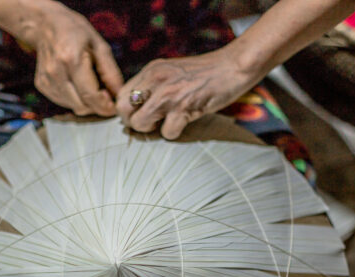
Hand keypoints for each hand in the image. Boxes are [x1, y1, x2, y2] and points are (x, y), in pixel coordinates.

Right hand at [15, 1, 123, 115]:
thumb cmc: (75, 32)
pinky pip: (65, 103)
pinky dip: (75, 99)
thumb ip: (111, 72)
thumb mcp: (99, 46)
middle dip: (97, 106)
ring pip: (74, 107)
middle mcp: (56, 72)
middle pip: (82, 105)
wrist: (45, 25)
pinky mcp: (42, 85)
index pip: (89, 95)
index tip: (114, 108)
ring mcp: (47, 80)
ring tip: (90, 85)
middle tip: (105, 95)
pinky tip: (77, 84)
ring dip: (86, 103)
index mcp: (72, 59)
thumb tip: (119, 95)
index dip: (104, 106)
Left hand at [116, 46, 256, 138]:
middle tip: (151, 122)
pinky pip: (167, 132)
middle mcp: (156, 80)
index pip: (121, 94)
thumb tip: (137, 107)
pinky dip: (174, 133)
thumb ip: (154, 85)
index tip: (140, 114)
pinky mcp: (184, 107)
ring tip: (167, 122)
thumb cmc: (205, 73)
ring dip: (152, 129)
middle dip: (135, 121)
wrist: (233, 66)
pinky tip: (185, 122)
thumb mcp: (172, 71)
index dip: (127, 110)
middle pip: (124, 110)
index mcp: (151, 70)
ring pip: (140, 123)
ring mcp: (169, 94)